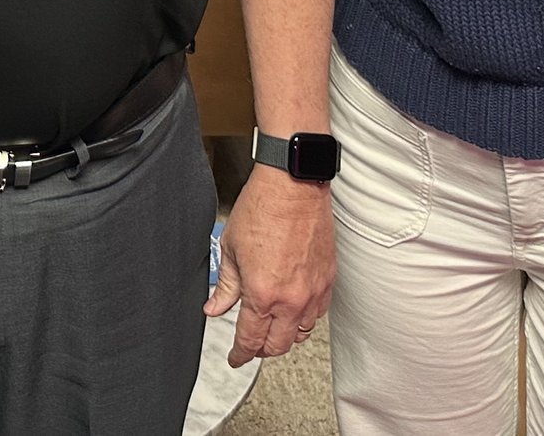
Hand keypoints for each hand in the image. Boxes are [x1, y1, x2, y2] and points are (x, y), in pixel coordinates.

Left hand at [207, 167, 334, 365]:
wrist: (293, 185)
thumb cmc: (263, 208)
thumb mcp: (231, 249)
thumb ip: (226, 286)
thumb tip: (215, 308)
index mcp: (263, 294)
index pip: (250, 340)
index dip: (239, 354)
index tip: (235, 358)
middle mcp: (291, 299)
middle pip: (277, 345)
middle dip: (260, 350)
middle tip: (249, 345)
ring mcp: (313, 291)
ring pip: (300, 333)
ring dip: (284, 336)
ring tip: (270, 328)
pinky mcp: (328, 280)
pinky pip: (318, 314)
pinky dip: (304, 319)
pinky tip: (293, 311)